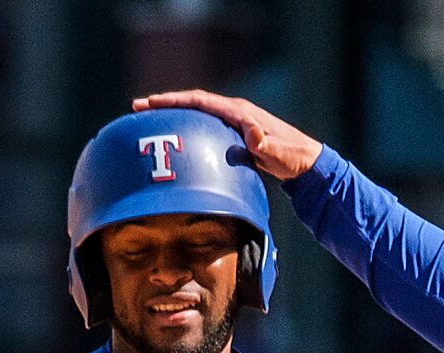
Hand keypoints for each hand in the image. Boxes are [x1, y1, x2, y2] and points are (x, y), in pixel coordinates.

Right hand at [132, 89, 322, 182]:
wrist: (305, 162)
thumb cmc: (293, 158)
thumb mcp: (280, 153)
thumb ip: (267, 146)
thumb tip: (253, 135)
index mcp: (239, 112)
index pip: (200, 100)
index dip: (175, 101)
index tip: (151, 102)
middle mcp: (234, 113)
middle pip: (193, 104)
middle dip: (165, 105)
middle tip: (138, 109)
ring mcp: (234, 124)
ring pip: (198, 116)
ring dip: (174, 118)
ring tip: (150, 124)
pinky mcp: (235, 136)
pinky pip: (206, 130)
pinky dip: (189, 132)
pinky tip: (177, 145)